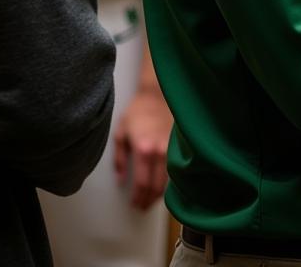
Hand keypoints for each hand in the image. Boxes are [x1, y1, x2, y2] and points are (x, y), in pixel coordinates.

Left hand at [113, 86, 171, 209]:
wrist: (158, 94)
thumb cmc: (138, 111)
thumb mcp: (121, 134)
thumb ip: (120, 160)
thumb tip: (121, 180)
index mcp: (144, 150)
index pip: (143, 184)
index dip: (138, 198)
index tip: (134, 205)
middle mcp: (160, 151)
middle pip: (157, 186)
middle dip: (148, 200)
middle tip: (142, 207)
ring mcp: (173, 148)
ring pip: (169, 180)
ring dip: (160, 194)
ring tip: (151, 200)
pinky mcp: (180, 145)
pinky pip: (177, 169)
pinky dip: (170, 181)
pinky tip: (165, 185)